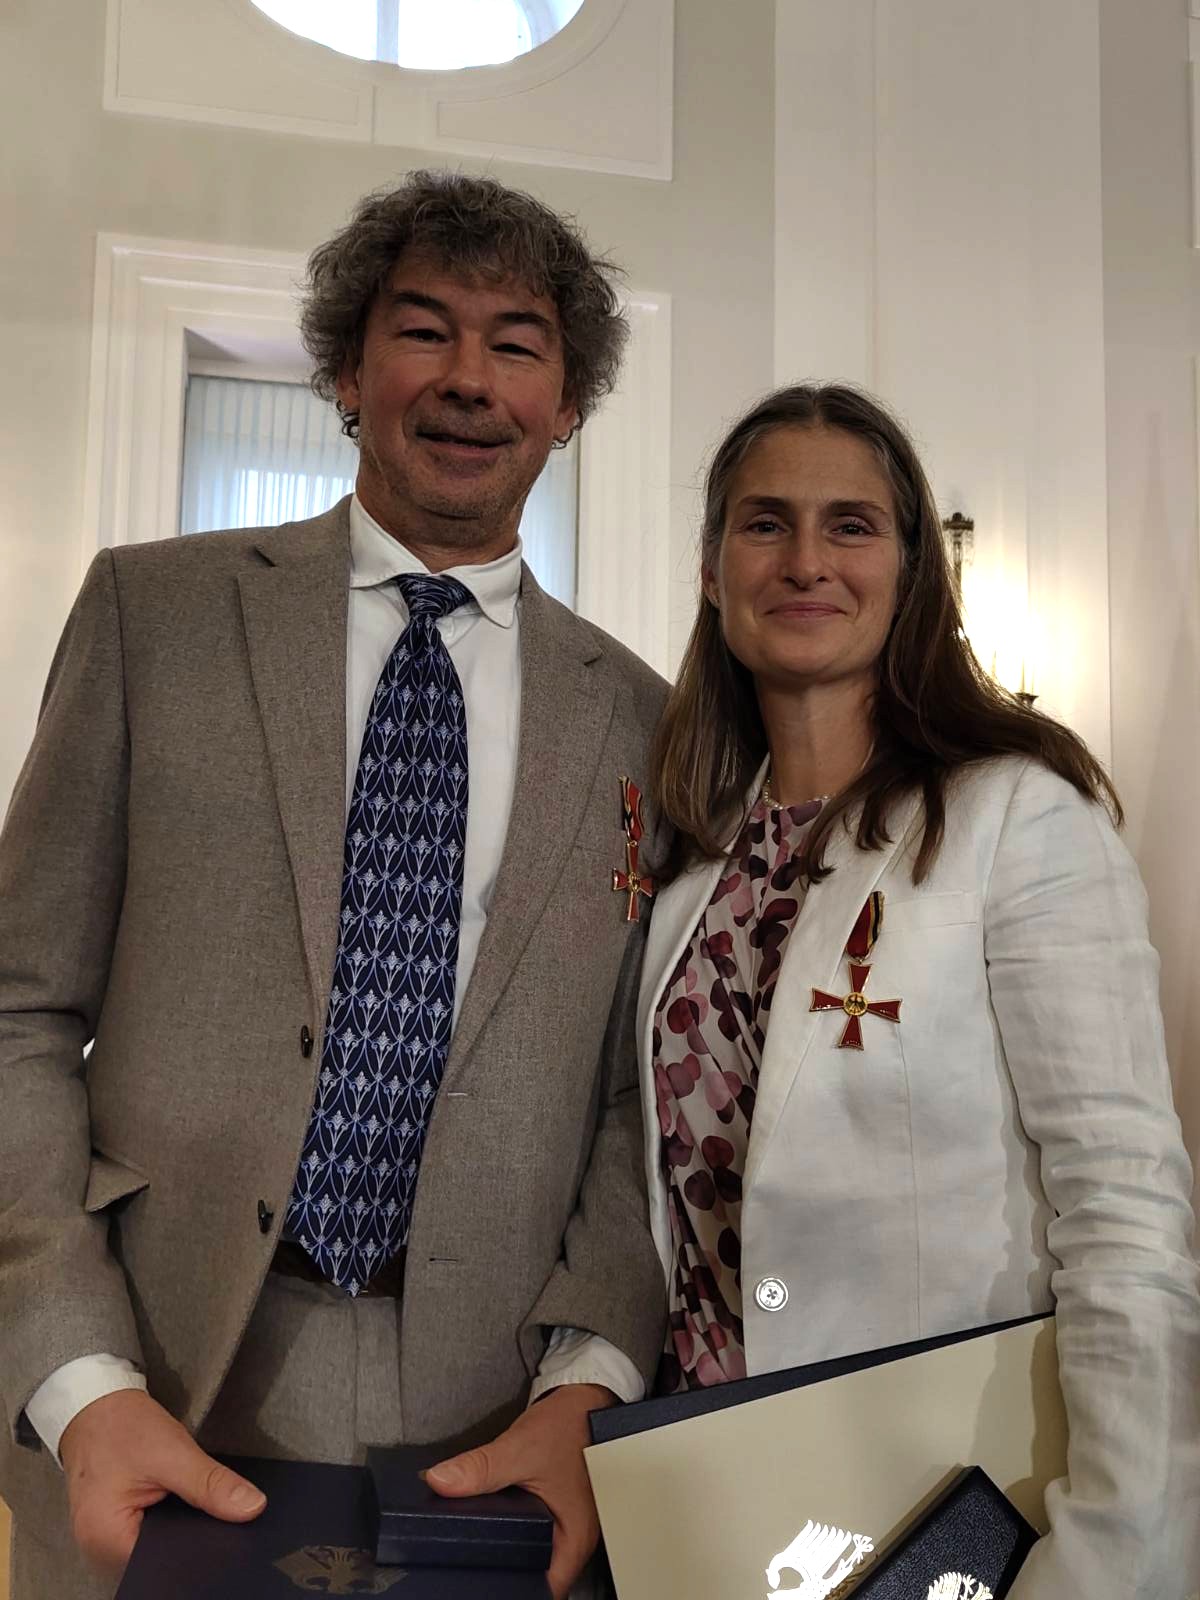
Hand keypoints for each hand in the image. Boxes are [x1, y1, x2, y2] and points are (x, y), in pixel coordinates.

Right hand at [59, 1388, 265, 1577]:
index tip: (231, 1530)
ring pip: (156, 1548)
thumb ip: (211, 1484)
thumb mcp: (173, 1452)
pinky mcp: (114, 1528)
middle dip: (193, 1539)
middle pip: (160, 1560)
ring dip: (180, 1529)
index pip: (165, 1564)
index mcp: (106, 1540)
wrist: (94, 1406)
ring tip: (200, 1504)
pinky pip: (147, 1535)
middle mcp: (99, 1551)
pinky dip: (168, 1521)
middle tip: (220, 1512)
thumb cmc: (122, 1427)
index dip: (201, 1549)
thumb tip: (252, 1507)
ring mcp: (104, 1542)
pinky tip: (182, 1503)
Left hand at [425, 1383, 614, 1599]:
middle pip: (535, 1573)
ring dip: (507, 1545)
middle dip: (504, 1566)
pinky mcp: (555, 1511)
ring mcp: (565, 1526)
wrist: (584, 1398)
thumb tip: (440, 1482)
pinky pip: (531, 1531)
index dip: (515, 1588)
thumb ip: (480, 1468)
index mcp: (574, 1538)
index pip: (543, 1589)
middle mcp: (573, 1539)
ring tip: (481, 1534)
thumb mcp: (520, 1449)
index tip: (484, 1579)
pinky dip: (510, 1526)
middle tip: (473, 1552)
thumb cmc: (570, 1426)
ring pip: (532, 1552)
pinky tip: (491, 1515)